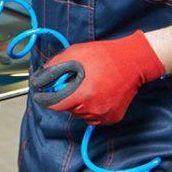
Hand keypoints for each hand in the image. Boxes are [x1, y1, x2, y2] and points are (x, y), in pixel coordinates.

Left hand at [29, 31, 164, 124]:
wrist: (132, 62)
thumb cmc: (103, 56)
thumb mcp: (74, 54)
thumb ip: (53, 67)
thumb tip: (39, 79)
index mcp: (82, 94)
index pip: (54, 104)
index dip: (45, 98)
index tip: (41, 95)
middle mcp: (93, 108)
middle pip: (67, 109)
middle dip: (66, 96)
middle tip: (74, 82)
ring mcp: (104, 115)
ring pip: (80, 114)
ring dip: (79, 103)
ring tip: (89, 85)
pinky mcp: (112, 118)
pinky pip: (93, 117)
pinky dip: (91, 108)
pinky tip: (98, 93)